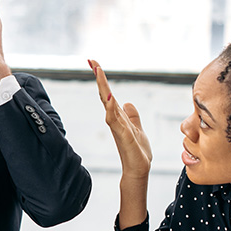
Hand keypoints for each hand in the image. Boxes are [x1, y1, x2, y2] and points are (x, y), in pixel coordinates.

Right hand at [89, 60, 151, 178]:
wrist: (138, 170)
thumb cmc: (137, 151)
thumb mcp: (137, 128)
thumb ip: (132, 116)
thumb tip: (128, 103)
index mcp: (118, 116)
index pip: (108, 93)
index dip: (102, 79)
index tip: (95, 63)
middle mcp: (114, 119)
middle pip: (104, 95)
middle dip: (99, 78)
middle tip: (92, 61)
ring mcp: (117, 127)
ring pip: (107, 104)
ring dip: (103, 89)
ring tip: (98, 73)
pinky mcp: (123, 136)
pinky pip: (115, 120)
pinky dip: (111, 109)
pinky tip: (110, 99)